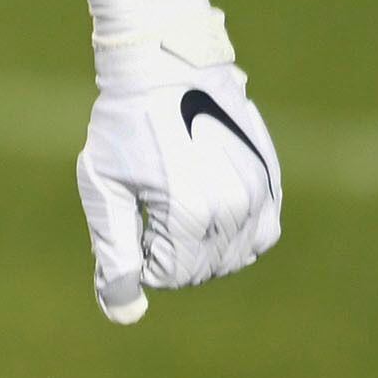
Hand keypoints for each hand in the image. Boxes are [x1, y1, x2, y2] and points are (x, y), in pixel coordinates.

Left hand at [74, 17, 281, 324]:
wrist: (166, 66)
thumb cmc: (124, 125)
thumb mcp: (104, 188)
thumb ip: (114, 253)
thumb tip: (122, 312)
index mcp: (189, 214)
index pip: (167, 276)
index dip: (140, 254)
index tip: (131, 212)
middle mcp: (233, 209)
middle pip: (201, 270)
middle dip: (169, 252)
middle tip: (150, 202)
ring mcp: (260, 194)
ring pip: (234, 257)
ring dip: (202, 245)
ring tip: (177, 198)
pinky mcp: (272, 180)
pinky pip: (262, 234)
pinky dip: (235, 233)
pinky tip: (209, 203)